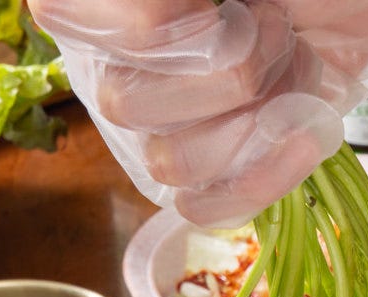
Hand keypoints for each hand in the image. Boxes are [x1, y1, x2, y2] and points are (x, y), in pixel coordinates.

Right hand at [28, 0, 367, 225]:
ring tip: (288, 62)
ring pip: (167, 160)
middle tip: (272, 22)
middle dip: (225, 63)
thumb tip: (152, 25)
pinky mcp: (212, 175)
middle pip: (123, 101)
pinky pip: (205, 206)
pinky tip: (302, 125)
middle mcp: (110, 58)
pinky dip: (266, 171)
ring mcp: (160, 125)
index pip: (64, 16)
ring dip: (251, 111)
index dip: (164, 23)